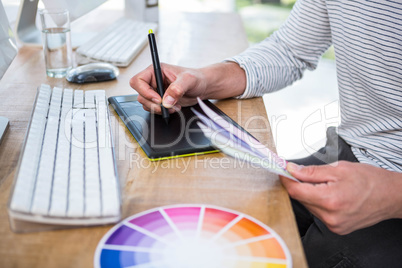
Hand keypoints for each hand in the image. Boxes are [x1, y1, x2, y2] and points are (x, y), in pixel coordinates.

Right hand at [129, 63, 207, 113]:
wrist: (202, 87)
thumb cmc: (196, 78)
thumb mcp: (188, 79)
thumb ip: (177, 88)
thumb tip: (166, 100)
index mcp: (155, 71)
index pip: (138, 80)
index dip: (144, 91)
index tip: (158, 98)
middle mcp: (153, 81)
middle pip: (140, 94)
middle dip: (153, 103)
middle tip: (166, 106)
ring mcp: (155, 92)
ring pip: (146, 104)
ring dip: (158, 109)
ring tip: (174, 106)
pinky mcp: (160, 101)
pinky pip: (153, 109)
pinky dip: (162, 112)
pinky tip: (174, 108)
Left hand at [280, 161, 401, 234]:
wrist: (390, 196)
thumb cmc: (369, 180)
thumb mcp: (339, 168)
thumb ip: (311, 171)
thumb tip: (292, 170)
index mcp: (330, 199)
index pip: (295, 191)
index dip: (285, 179)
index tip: (281, 170)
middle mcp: (330, 216)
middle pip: (301, 199)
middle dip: (298, 185)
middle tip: (302, 173)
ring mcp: (333, 225)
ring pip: (309, 206)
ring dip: (309, 194)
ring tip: (325, 184)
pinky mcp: (337, 229)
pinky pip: (318, 213)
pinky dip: (318, 203)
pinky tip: (330, 195)